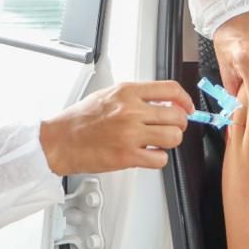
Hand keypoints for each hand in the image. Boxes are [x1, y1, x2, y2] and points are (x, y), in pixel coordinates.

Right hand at [39, 81, 193, 174]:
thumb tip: (162, 102)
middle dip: (179, 124)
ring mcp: (130, 134)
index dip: (185, 100)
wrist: (60, 140)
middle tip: (171, 128)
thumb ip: (135, 97)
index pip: (171, 90)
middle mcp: (131, 110)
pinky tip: (147, 154)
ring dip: (170, 142)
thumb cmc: (80, 119)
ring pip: (174, 137)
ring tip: (158, 142)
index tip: (187, 107)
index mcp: (127, 92)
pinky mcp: (127, 156)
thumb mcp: (109, 95)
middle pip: (177, 116)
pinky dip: (158, 159)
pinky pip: (160, 159)